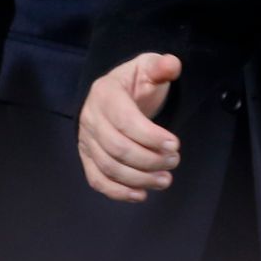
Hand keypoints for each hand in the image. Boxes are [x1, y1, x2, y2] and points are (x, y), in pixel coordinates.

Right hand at [77, 52, 182, 201]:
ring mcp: (86, 140)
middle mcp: (90, 118)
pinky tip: (141, 194)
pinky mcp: (87, 157)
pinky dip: (118, 192)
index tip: (175, 145)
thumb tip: (173, 65)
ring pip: (109, 167)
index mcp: (105, 93)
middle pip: (117, 148)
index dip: (150, 136)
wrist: (118, 93)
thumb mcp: (149, 67)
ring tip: (165, 180)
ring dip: (139, 179)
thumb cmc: (136, 82)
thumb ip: (161, 66)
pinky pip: (97, 180)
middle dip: (149, 160)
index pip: (125, 120)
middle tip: (174, 161)